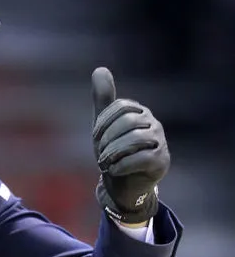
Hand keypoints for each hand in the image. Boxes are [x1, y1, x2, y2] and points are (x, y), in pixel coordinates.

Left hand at [91, 67, 169, 222]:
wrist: (124, 187)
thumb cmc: (114, 154)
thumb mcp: (104, 127)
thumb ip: (103, 100)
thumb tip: (100, 69)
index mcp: (140, 112)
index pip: (121, 107)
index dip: (104, 122)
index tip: (95, 138)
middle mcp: (153, 124)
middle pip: (128, 122)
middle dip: (108, 140)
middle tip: (100, 155)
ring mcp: (160, 143)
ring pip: (135, 139)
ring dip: (113, 153)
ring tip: (105, 163)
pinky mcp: (161, 162)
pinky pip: (141, 158)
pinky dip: (122, 165)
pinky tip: (114, 170)